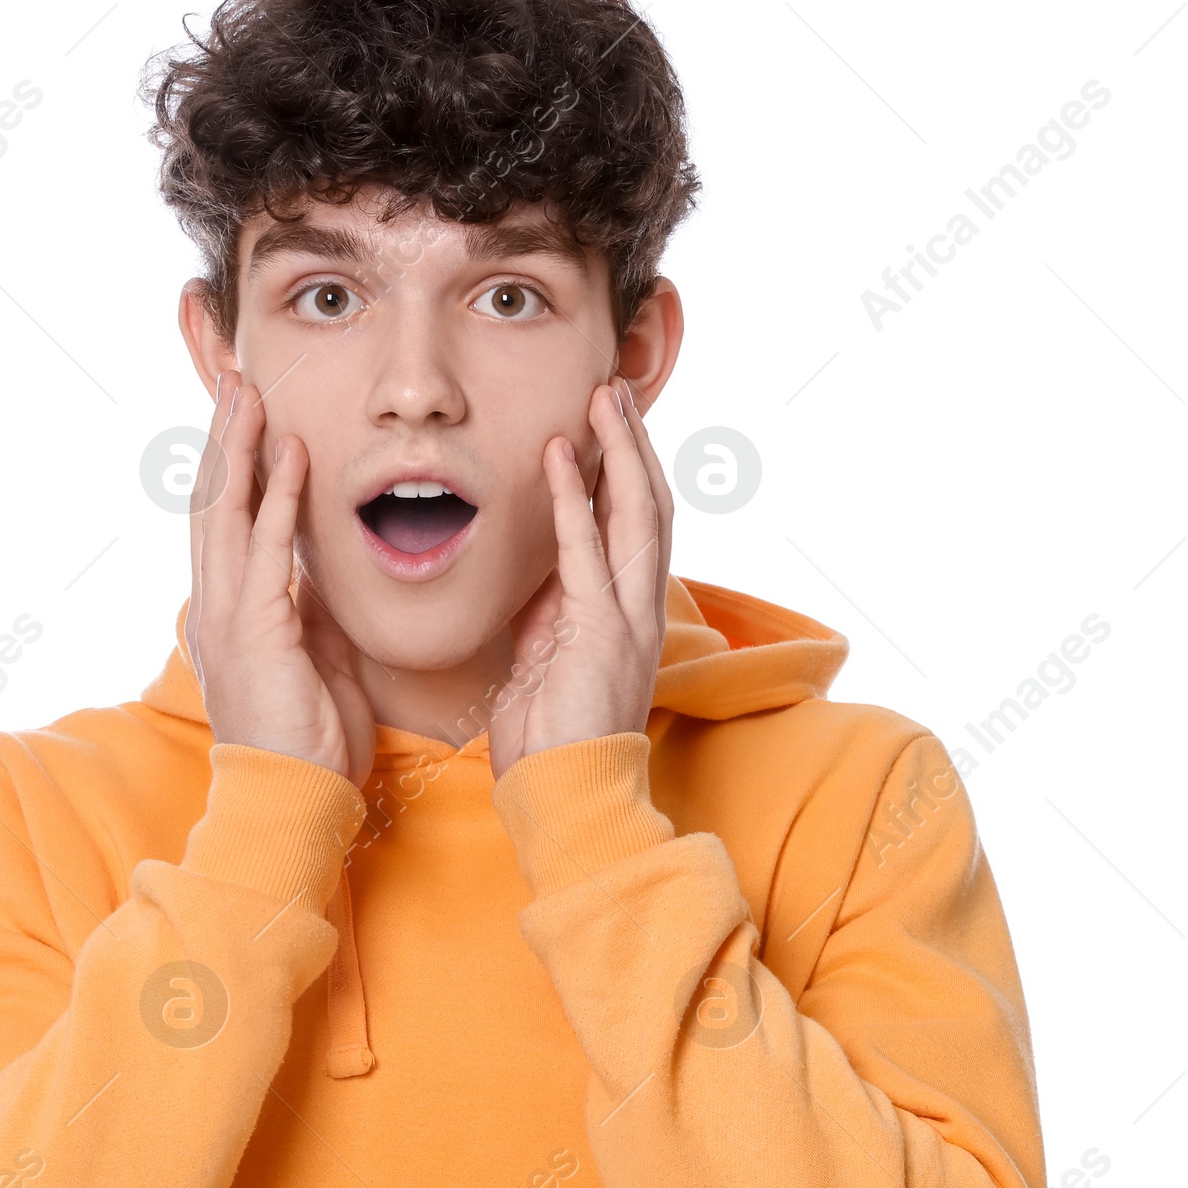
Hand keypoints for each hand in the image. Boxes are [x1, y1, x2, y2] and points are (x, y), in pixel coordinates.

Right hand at [185, 374, 376, 787]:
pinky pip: (266, 549)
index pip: (224, 523)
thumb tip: (315, 572)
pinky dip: (277, 496)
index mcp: (227, 614)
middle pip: (211, 503)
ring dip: (239, 448)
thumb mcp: (312, 659)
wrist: (296, 802)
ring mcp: (228, 618)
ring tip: (250, 392)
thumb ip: (306, 611)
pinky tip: (290, 453)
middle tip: (235, 378)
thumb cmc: (310, 743)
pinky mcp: (255, 631)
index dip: (231, 465)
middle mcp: (215, 608)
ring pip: (225, 513)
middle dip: (223, 438)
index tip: (245, 414)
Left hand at [487, 378, 673, 780]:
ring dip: (619, 450)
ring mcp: (628, 618)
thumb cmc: (551, 742)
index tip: (611, 424)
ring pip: (638, 512)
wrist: (566, 798)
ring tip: (603, 399)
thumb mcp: (545, 660)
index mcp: (629, 615)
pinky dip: (575, 497)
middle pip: (651, 504)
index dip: (629, 470)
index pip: (639, 526)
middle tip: (616, 389)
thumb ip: (548, 611)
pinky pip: (588, 550)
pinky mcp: (602, 631)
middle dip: (634, 443)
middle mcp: (642, 609)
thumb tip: (536, 569)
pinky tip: (560, 455)